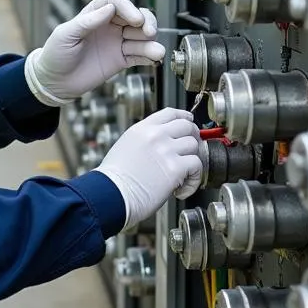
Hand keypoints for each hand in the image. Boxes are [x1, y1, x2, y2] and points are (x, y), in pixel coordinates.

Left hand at [24, 0, 164, 106]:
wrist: (55, 82)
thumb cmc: (55, 55)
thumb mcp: (66, 35)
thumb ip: (87, 22)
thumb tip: (109, 8)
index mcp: (94, 15)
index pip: (115, 2)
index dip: (127, 7)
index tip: (134, 19)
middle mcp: (109, 26)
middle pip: (135, 16)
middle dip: (146, 21)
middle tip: (148, 32)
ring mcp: (117, 43)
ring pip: (141, 36)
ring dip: (151, 42)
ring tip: (156, 51)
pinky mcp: (121, 60)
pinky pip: (139, 55)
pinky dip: (149, 56)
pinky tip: (154, 58)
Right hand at [93, 108, 202, 229]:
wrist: (110, 195)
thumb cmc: (113, 179)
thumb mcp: (125, 147)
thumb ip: (145, 141)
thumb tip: (162, 146)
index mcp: (142, 129)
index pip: (171, 113)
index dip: (184, 117)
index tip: (189, 122)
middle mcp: (156, 136)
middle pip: (188, 126)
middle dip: (193, 138)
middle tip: (190, 152)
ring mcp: (166, 150)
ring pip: (195, 146)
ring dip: (193, 161)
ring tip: (182, 176)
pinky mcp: (175, 168)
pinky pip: (197, 167)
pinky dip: (194, 180)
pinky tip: (181, 189)